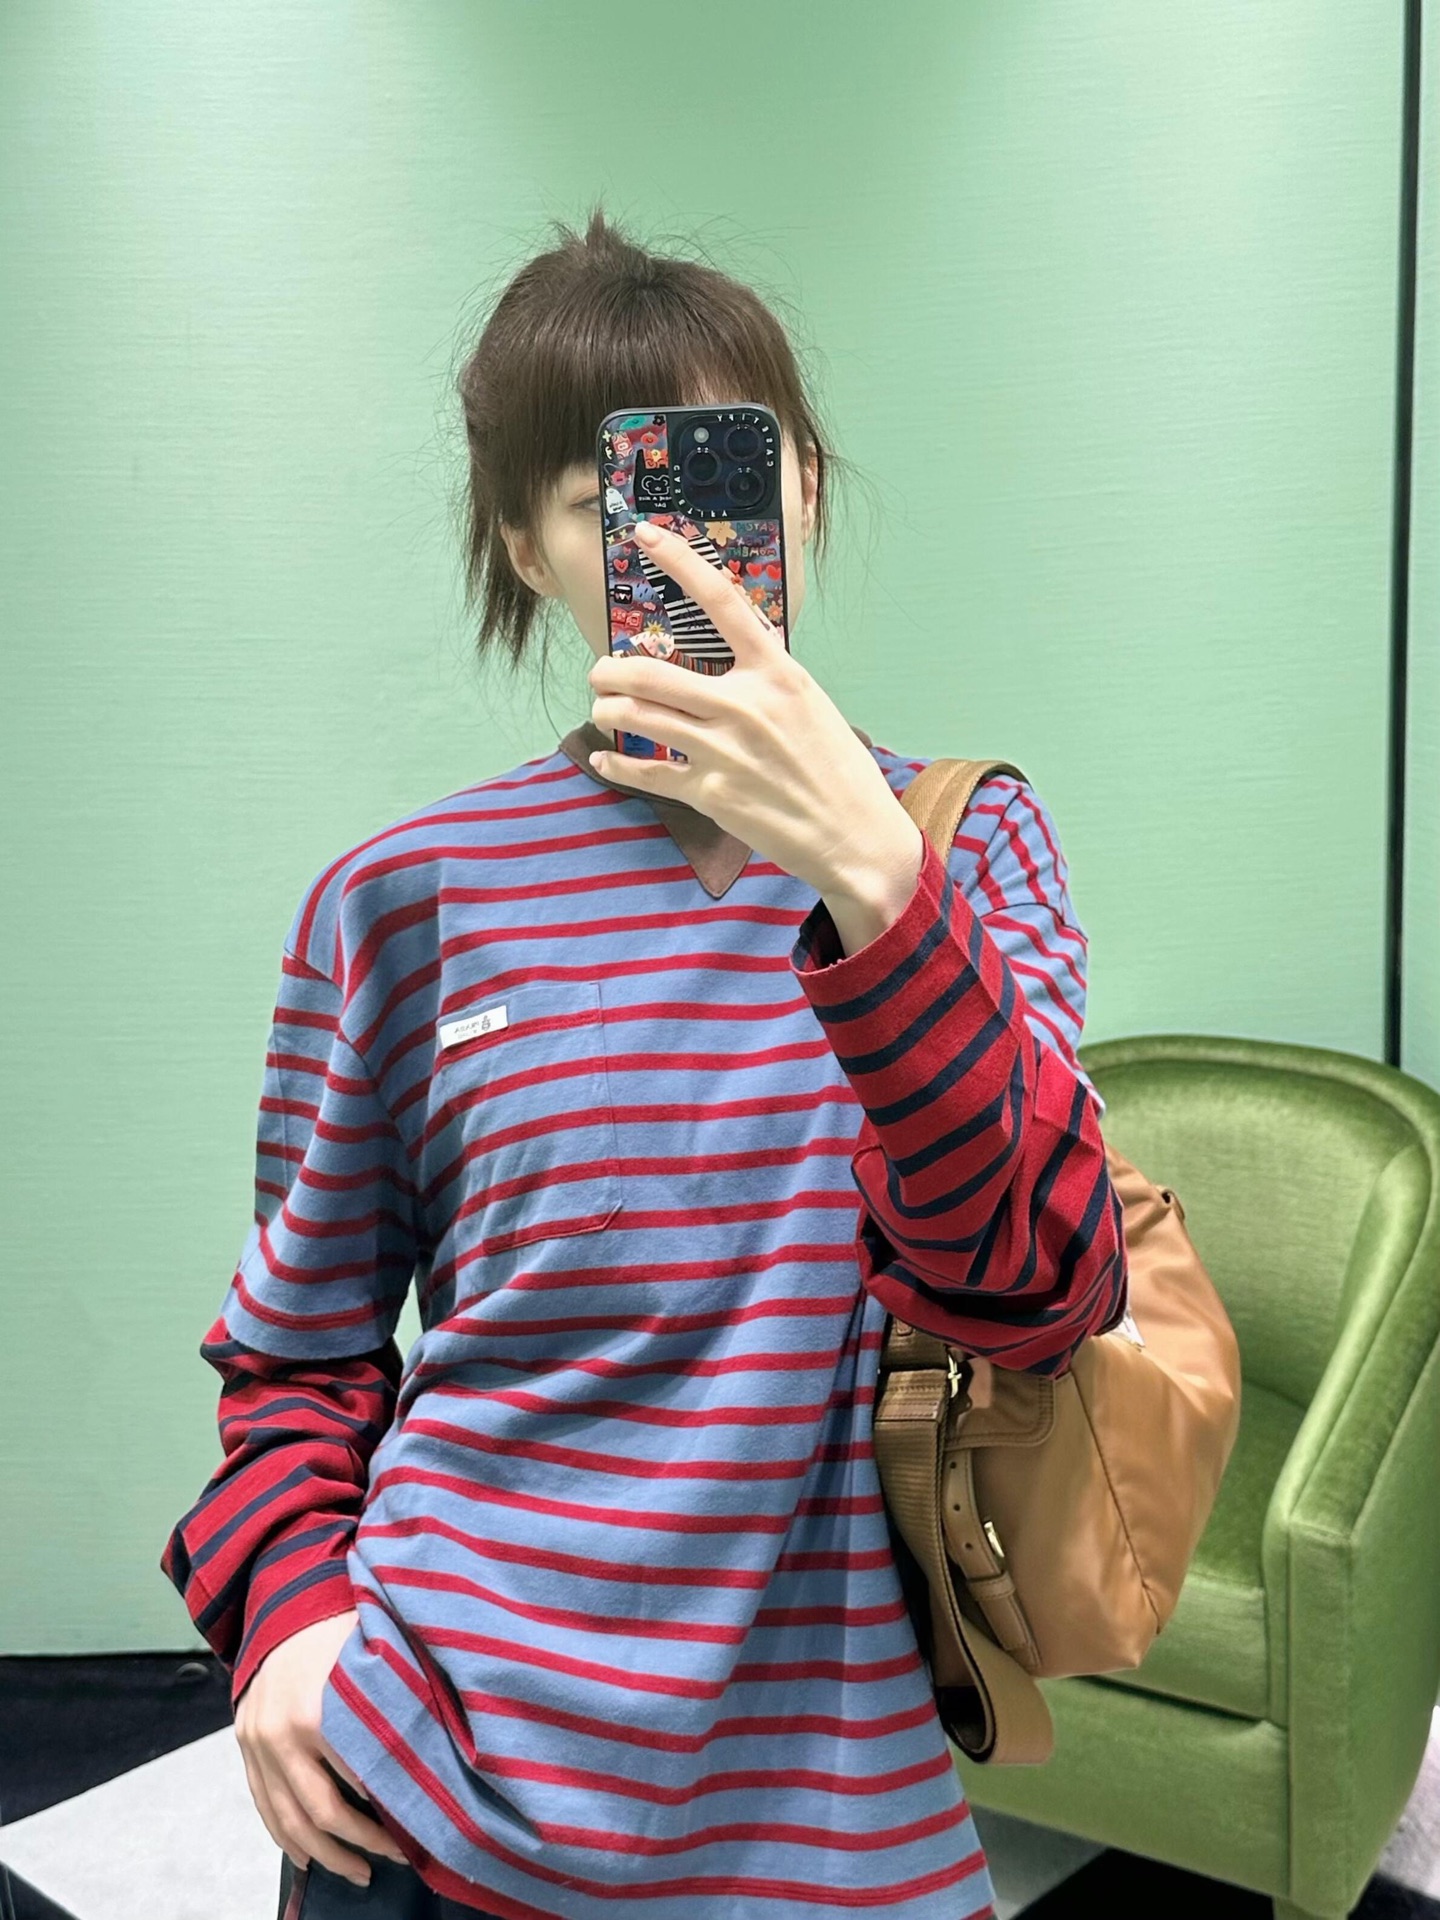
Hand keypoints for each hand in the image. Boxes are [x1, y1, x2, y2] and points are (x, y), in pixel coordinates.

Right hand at [234, 1609, 409, 1885]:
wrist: (286, 1600)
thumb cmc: (342, 1622)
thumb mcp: (378, 1650)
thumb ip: (400, 1697)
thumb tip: (443, 1743)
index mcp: (317, 1711)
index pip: (360, 1781)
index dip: (392, 1811)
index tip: (421, 1827)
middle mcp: (280, 1734)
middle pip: (323, 1813)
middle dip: (364, 1842)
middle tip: (398, 1857)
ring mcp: (256, 1742)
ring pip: (289, 1821)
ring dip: (326, 1855)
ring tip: (359, 1872)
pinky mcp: (245, 1745)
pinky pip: (264, 1806)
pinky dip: (286, 1838)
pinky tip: (310, 1858)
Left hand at [587, 519, 922, 905]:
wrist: (856, 836)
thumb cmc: (837, 771)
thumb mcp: (810, 705)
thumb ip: (764, 680)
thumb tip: (723, 663)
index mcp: (777, 673)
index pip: (721, 601)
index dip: (679, 560)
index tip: (646, 534)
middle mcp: (746, 705)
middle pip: (651, 671)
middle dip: (609, 670)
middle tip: (600, 672)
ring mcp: (724, 750)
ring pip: (638, 716)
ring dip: (607, 709)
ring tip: (603, 708)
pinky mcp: (711, 793)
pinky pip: (645, 771)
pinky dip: (616, 763)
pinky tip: (605, 757)